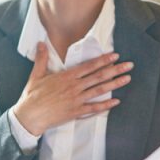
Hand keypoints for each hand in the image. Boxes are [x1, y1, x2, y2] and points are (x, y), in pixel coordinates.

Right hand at [12, 42, 132, 135]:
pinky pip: (94, 108)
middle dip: (115, 70)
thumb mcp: (36, 74)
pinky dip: (106, 105)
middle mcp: (74, 87)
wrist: (30, 116)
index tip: (115, 56)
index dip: (103, 60)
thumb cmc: (32, 96)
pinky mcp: (76, 111)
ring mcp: (77, 99)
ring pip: (99, 90)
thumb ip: (41, 58)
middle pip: (99, 76)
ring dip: (115, 84)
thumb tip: (41, 43)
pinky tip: (116, 102)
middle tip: (129, 65)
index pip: (89, 66)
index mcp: (66, 76)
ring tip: (127, 79)